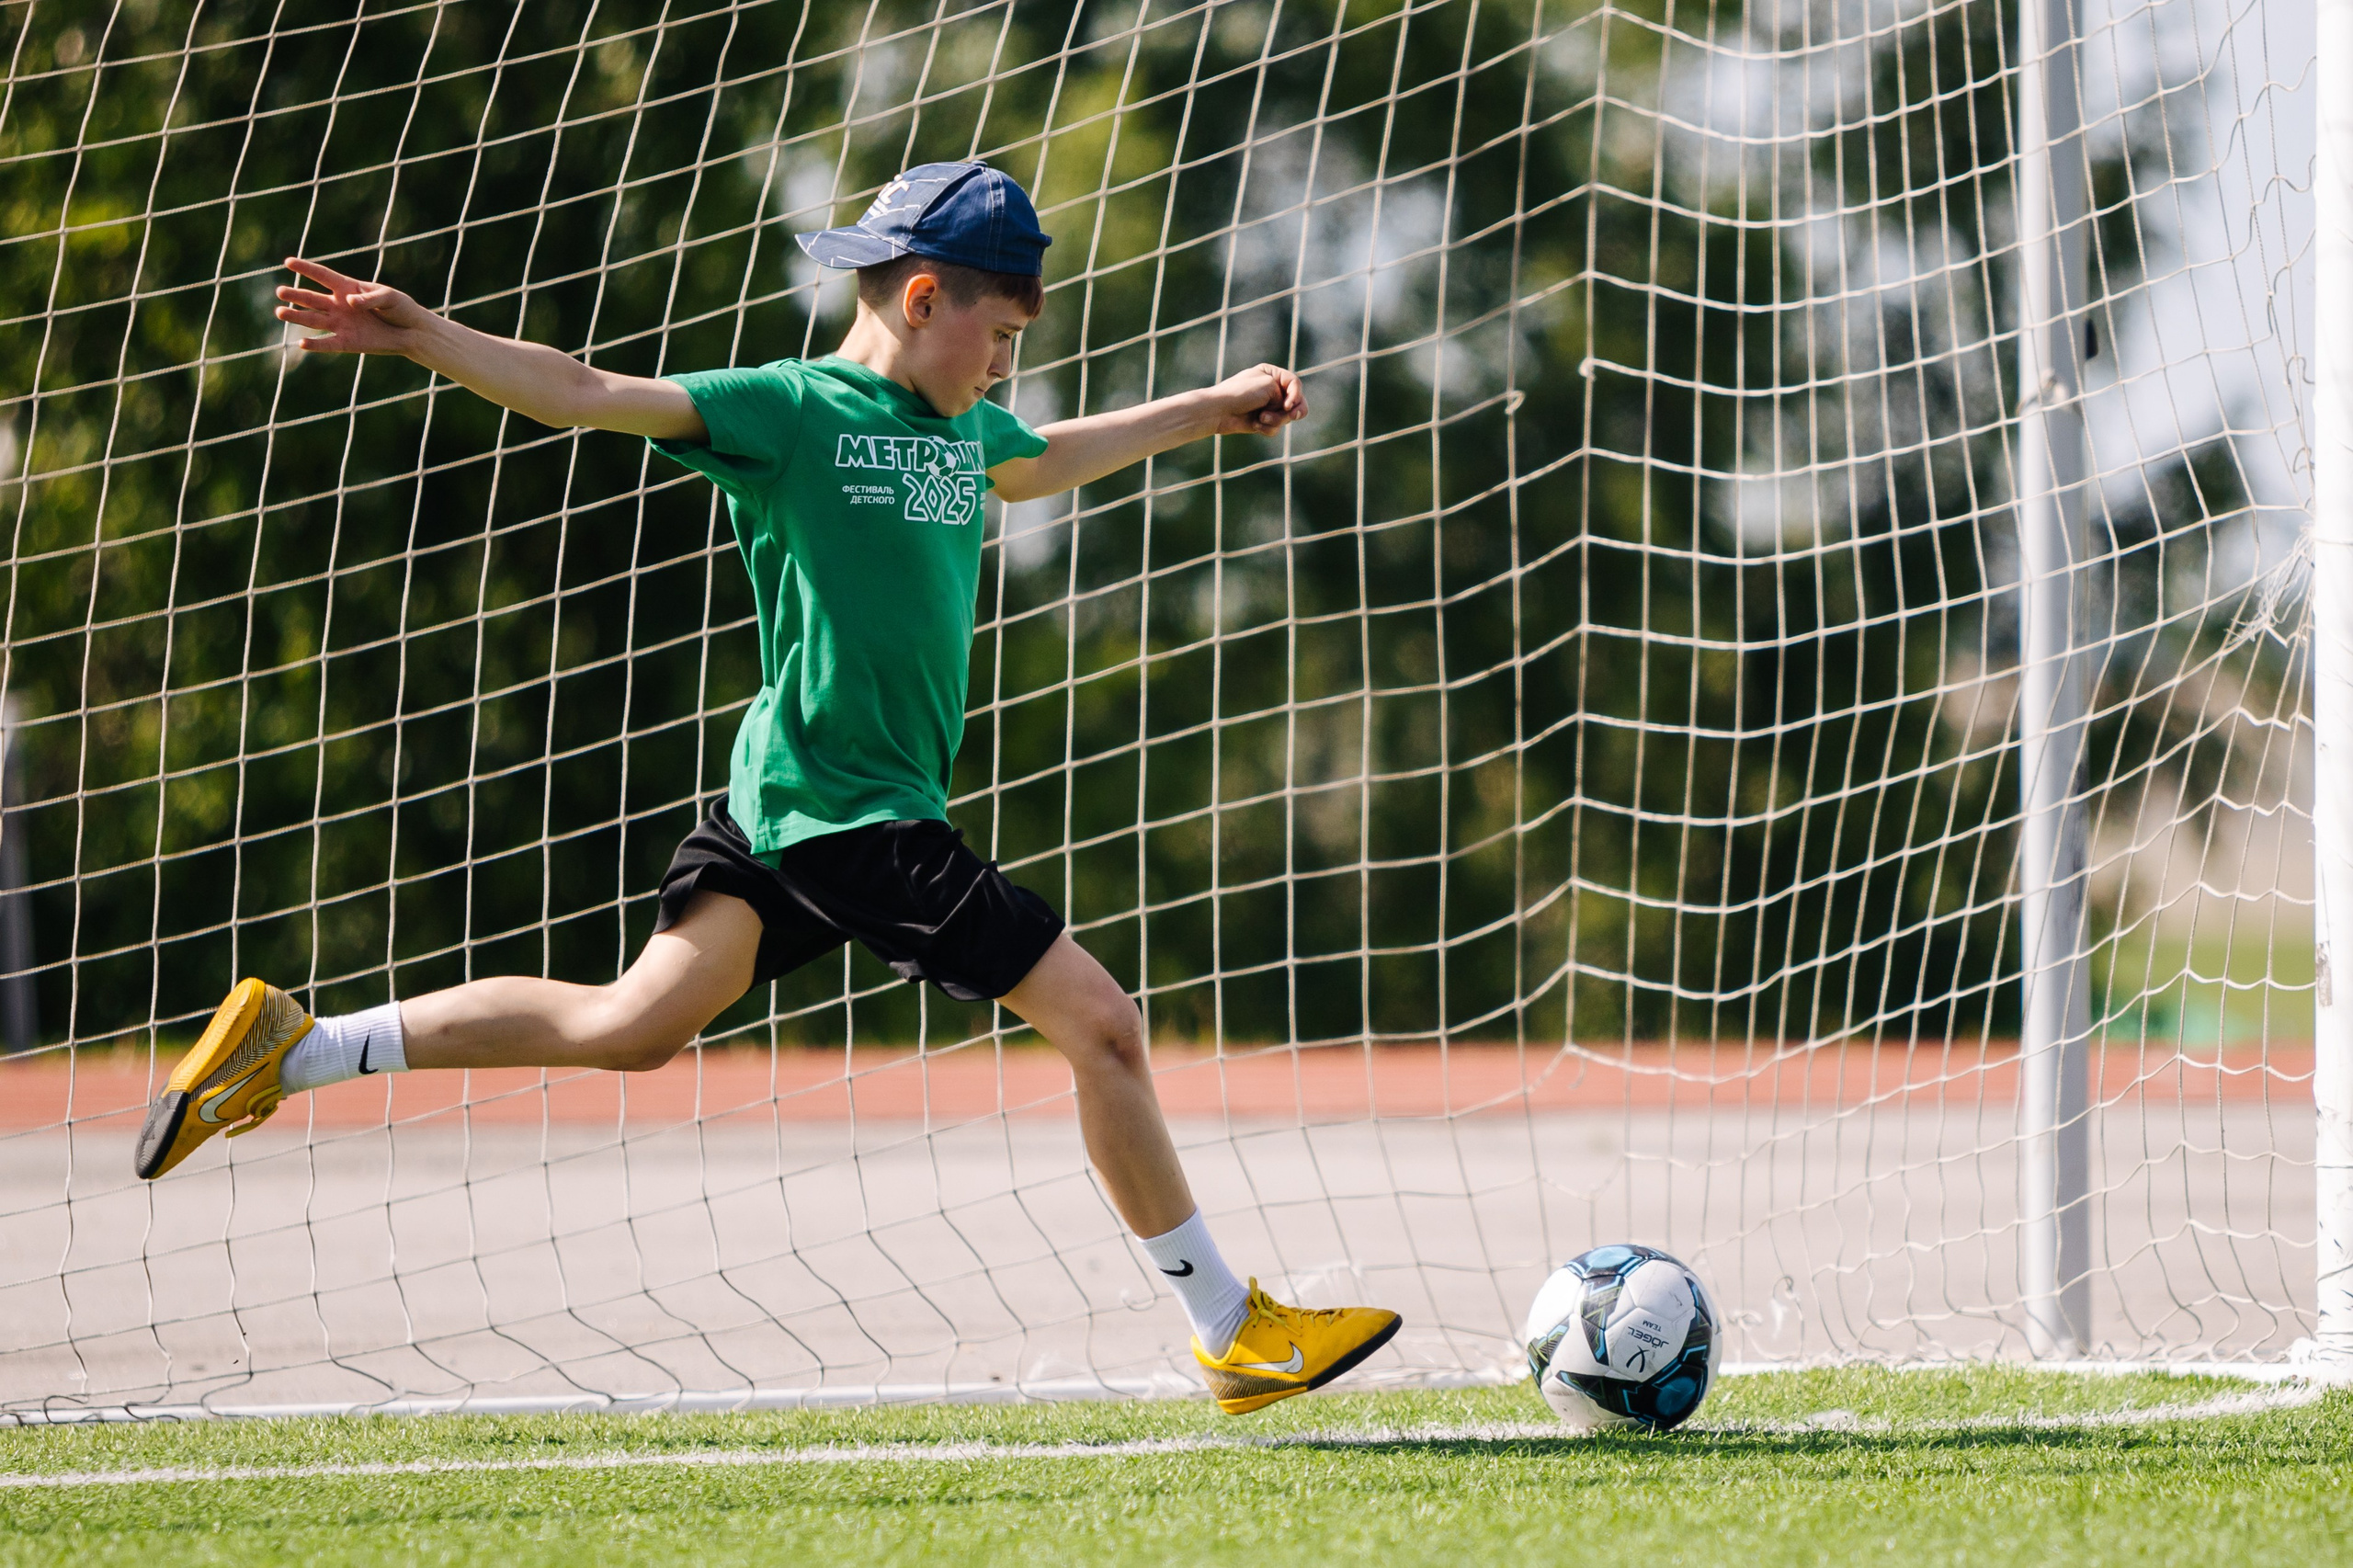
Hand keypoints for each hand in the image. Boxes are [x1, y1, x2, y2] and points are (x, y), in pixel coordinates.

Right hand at [273, 256, 437, 354]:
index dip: (306, 268)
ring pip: (314, 320)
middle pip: (312, 298)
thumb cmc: (401, 308)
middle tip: (280, 292)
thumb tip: (350, 301)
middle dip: (296, 295)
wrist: (412, 331)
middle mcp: (339, 305)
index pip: (323, 276)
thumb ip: (370, 298)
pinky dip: (316, 345)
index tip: (288, 262)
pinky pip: (328, 343)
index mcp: (348, 287)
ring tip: (279, 312)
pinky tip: (302, 344)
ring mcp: (342, 324)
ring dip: (297, 317)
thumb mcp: (389, 298)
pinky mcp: (348, 342)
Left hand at [1202, 363, 1305, 435]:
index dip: (1296, 395)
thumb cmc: (1241, 393)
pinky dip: (1268, 428)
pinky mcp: (1262, 421)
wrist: (1219, 411)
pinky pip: (1276, 427)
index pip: (1294, 383)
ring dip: (1276, 419)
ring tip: (1261, 418)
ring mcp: (1267, 406)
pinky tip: (1255, 425)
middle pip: (1295, 401)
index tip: (1288, 405)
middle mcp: (1271, 389)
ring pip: (1286, 417)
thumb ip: (1286, 396)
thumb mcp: (1267, 386)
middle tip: (1293, 415)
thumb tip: (1289, 411)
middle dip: (1293, 410)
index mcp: (1271, 374)